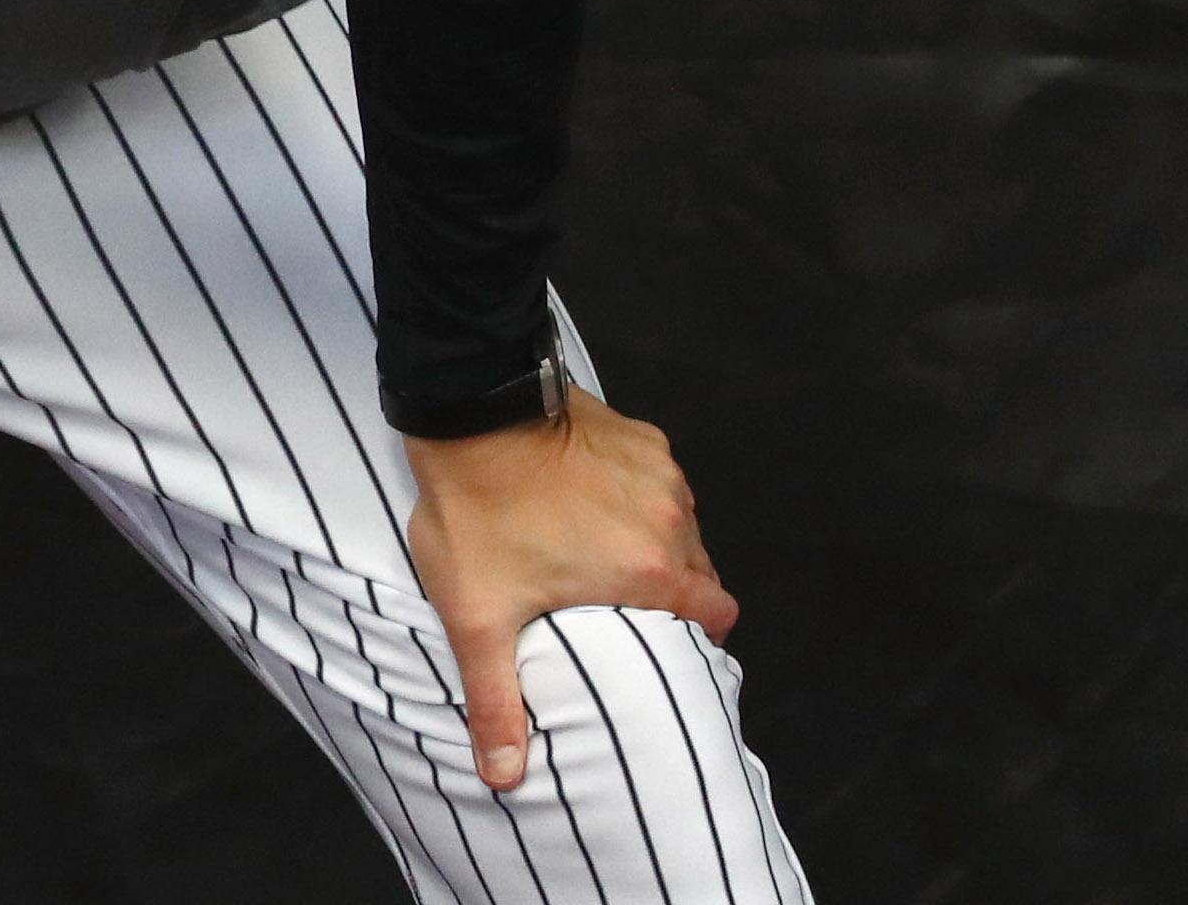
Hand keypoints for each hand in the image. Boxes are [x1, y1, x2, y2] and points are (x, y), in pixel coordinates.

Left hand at [403, 386, 736, 792]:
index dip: (701, 634)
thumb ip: (497, 701)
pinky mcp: (640, 436)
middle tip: (623, 606)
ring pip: (681, 524)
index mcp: (649, 571)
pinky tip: (593, 503)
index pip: (717, 614)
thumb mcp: (479, 617)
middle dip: (672, 591)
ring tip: (603, 555)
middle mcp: (670, 520)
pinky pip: (658, 480)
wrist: (470, 408)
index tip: (669, 645)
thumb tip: (504, 778)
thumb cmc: (477, 513)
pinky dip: (637, 496)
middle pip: (700, 571)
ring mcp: (658, 471)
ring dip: (654, 541)